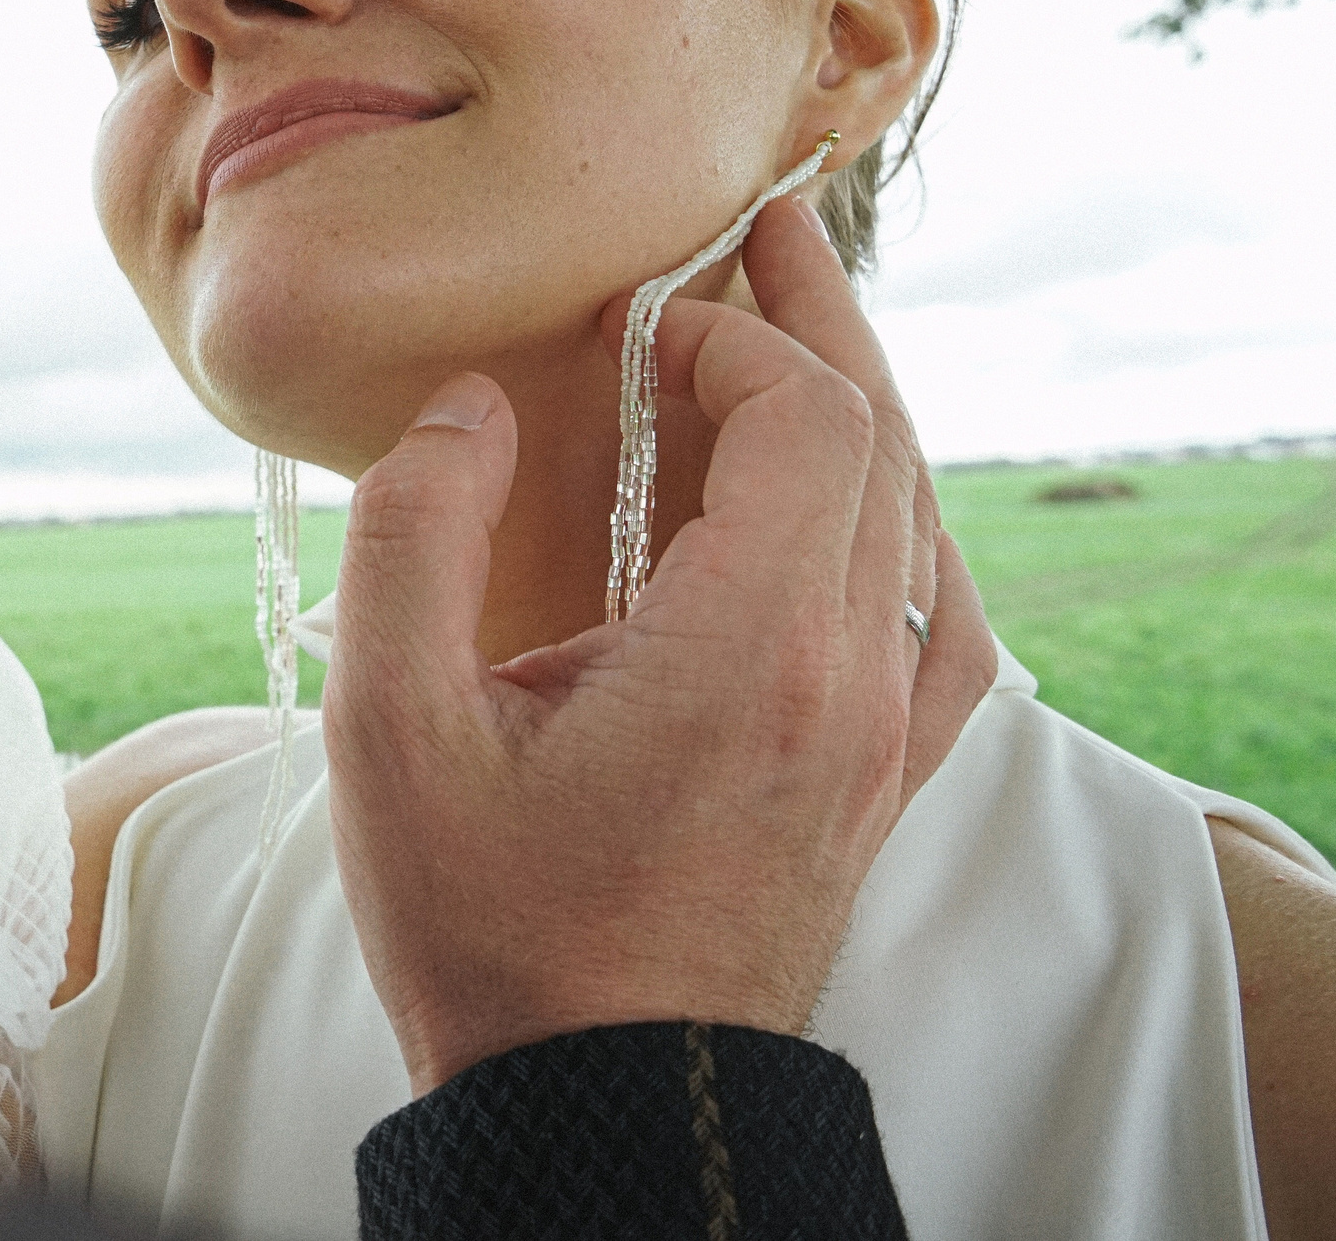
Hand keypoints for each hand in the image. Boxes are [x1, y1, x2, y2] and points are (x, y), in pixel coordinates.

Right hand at [322, 197, 996, 1094]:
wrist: (600, 1104)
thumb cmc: (494, 931)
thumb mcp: (393, 731)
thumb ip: (416, 535)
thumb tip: (471, 405)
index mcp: (750, 650)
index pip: (810, 419)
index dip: (737, 336)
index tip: (643, 321)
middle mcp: (851, 681)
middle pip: (885, 444)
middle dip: (820, 322)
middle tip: (767, 230)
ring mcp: (884, 740)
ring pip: (919, 522)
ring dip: (863, 411)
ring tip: (804, 333)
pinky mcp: (880, 786)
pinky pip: (942, 622)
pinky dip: (908, 529)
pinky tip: (880, 512)